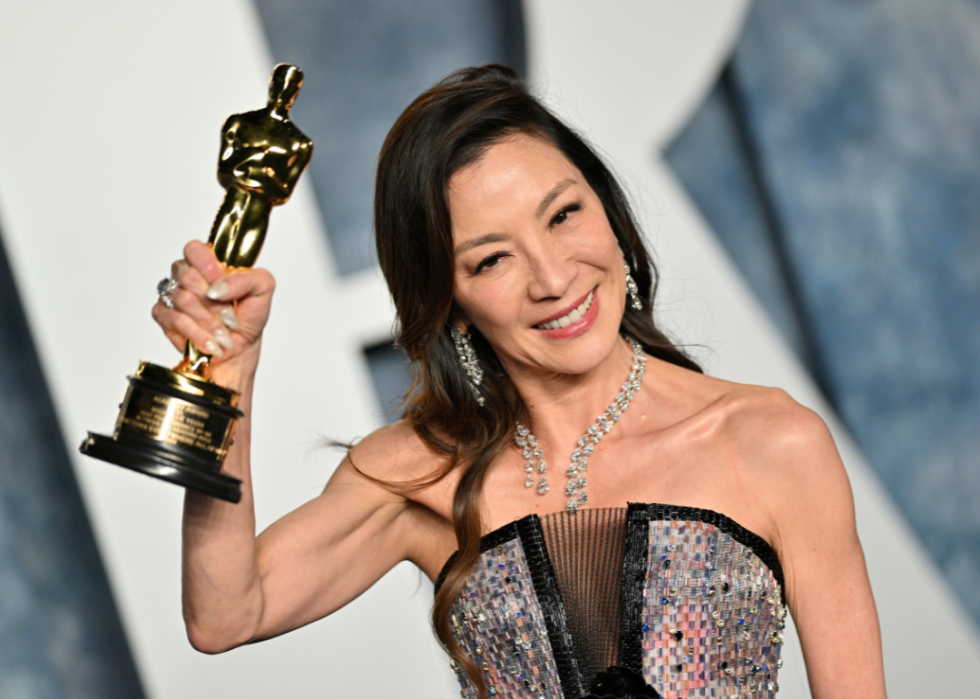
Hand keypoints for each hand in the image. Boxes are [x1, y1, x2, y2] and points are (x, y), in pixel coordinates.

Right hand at [151, 240, 274, 380]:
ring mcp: (173, 294)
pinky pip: (176, 319)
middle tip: (230, 318)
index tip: (222, 286)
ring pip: (184, 299)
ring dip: (210, 321)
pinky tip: (211, 342)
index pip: (195, 250)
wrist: (240, 349)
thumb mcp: (263, 290)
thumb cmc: (248, 317)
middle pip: (188, 276)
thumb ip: (247, 279)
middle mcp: (188, 275)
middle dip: (215, 303)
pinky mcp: (164, 315)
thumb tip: (218, 287)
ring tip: (224, 333)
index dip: (207, 267)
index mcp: (209, 262)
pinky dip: (198, 333)